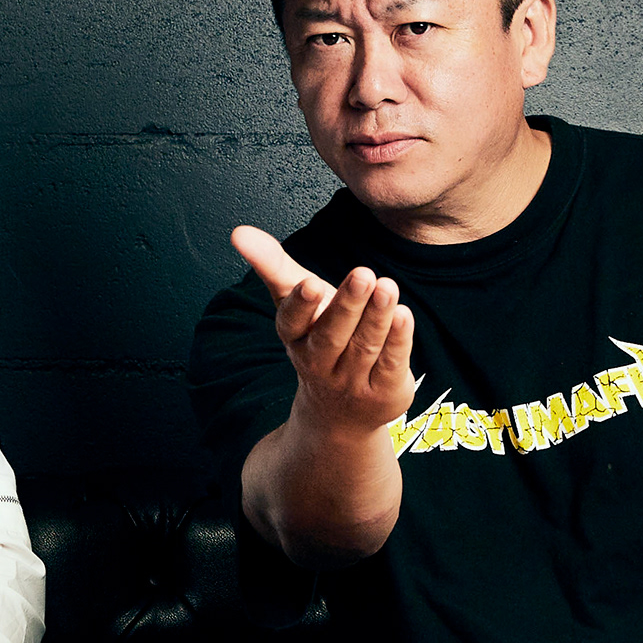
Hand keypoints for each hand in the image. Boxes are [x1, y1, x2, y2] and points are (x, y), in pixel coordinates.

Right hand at [229, 225, 416, 437]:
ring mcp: (351, 381)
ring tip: (387, 287)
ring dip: (377, 316)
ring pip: (364, 347)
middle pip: (332, 335)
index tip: (312, 283)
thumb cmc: (317, 337)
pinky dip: (398, 340)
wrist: (341, 410)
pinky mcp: (383, 392)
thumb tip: (239, 232)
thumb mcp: (295, 301)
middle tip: (363, 274)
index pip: (293, 322)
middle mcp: (319, 362)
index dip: (302, 304)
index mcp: (295, 337)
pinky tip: (403, 315)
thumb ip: (272, 265)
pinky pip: (390, 364)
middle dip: (348, 305)